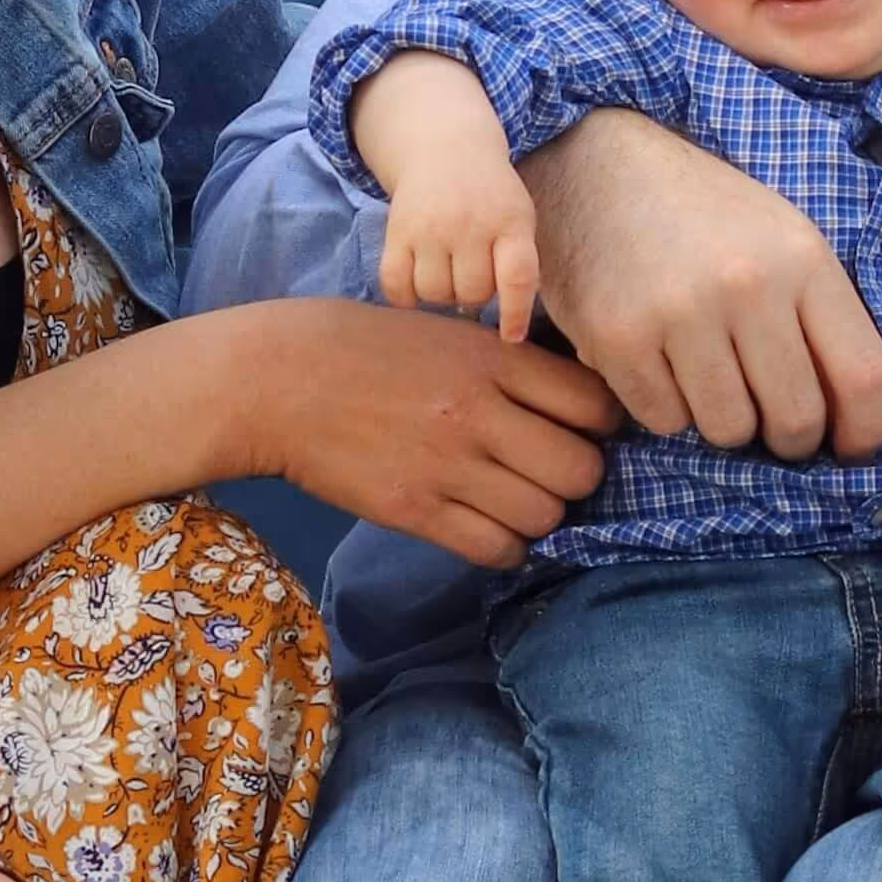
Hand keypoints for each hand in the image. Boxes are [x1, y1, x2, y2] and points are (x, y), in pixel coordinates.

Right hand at [243, 298, 613, 567]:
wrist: (280, 380)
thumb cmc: (364, 349)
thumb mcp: (447, 333)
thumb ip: (507, 365)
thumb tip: (572, 404)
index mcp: (493, 359)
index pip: (594, 405)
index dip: (601, 426)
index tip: (582, 431)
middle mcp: (480, 412)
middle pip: (581, 470)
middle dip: (576, 478)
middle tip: (550, 474)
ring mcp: (448, 464)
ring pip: (545, 515)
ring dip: (539, 516)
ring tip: (514, 503)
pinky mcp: (416, 509)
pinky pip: (497, 547)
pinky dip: (506, 546)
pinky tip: (489, 530)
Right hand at [377, 133, 541, 342]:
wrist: (445, 148)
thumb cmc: (490, 196)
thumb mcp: (518, 216)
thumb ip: (518, 263)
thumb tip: (507, 328)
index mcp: (509, 221)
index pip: (517, 277)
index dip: (515, 314)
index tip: (510, 336)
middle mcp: (468, 223)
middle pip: (472, 293)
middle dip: (475, 291)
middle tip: (473, 268)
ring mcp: (429, 227)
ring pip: (435, 293)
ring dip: (442, 292)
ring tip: (448, 268)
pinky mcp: (396, 231)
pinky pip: (396, 286)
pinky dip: (406, 295)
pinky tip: (417, 279)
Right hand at [520, 108, 881, 459]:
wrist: (596, 165)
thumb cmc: (701, 212)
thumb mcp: (781, 237)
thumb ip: (820, 313)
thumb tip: (853, 413)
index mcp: (802, 258)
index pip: (863, 373)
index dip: (866, 430)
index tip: (852, 448)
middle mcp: (746, 285)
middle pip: (797, 419)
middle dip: (791, 440)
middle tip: (773, 428)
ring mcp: (680, 313)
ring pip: (729, 429)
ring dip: (724, 423)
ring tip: (709, 380)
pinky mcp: (619, 338)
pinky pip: (665, 420)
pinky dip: (667, 408)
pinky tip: (660, 366)